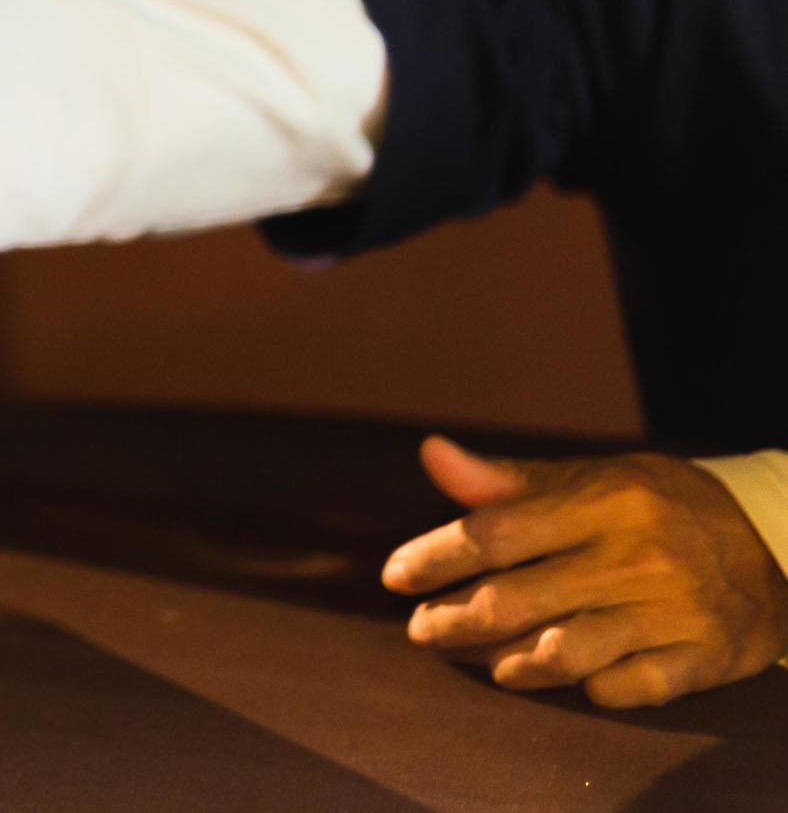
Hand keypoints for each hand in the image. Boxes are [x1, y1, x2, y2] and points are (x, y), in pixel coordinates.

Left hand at [387, 434, 787, 705]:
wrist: (773, 546)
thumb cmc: (656, 508)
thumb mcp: (593, 478)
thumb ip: (510, 481)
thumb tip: (431, 455)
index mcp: (605, 501)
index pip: (496, 533)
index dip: (434, 557)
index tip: (394, 577)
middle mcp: (638, 557)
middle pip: (517, 601)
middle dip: (453, 620)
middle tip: (421, 629)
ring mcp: (673, 612)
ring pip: (564, 653)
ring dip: (506, 662)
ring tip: (478, 659)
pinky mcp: (703, 659)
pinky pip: (626, 689)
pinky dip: (585, 689)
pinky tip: (560, 679)